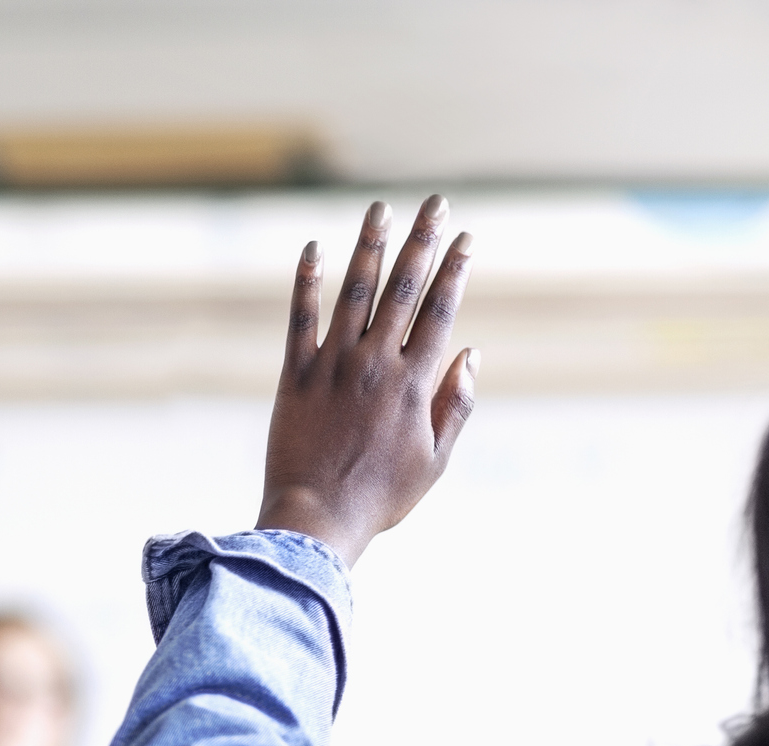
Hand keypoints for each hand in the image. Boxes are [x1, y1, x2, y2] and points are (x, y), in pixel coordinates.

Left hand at [256, 195, 476, 565]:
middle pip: (404, 289)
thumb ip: (456, 405)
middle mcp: (375, 364)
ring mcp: (333, 366)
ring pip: (355, 292)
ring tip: (381, 209)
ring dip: (370, 246)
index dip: (454, 269)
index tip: (465, 237)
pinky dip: (307, 282)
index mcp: (414, 383)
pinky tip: (314, 248)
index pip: (440, 311)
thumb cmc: (380, 496)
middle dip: (422, 241)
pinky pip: (301, 319)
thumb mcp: (435, 460)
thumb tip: (471, 353)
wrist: (317, 519)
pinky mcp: (296, 376)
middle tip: (435, 203)